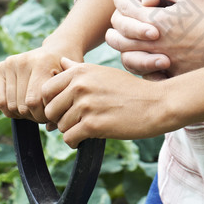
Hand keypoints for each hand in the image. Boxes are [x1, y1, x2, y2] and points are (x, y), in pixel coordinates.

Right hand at [0, 42, 77, 122]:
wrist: (58, 49)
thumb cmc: (66, 70)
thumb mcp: (71, 82)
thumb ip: (63, 102)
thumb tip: (50, 127)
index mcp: (42, 62)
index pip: (34, 102)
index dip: (43, 115)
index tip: (53, 114)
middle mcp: (23, 61)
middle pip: (21, 105)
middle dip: (35, 116)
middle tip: (45, 113)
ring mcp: (10, 63)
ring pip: (10, 105)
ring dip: (23, 114)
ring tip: (36, 109)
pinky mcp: (1, 67)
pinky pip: (0, 101)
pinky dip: (11, 110)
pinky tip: (23, 106)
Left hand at [42, 58, 168, 147]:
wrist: (157, 103)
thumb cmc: (131, 89)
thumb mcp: (104, 72)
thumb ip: (79, 69)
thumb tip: (62, 61)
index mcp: (81, 71)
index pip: (45, 90)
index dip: (51, 102)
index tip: (63, 108)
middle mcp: (80, 85)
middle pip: (50, 110)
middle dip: (60, 118)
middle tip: (77, 120)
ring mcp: (86, 105)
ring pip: (60, 126)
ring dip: (72, 130)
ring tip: (89, 126)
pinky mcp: (93, 125)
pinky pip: (69, 139)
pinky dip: (76, 142)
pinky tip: (89, 136)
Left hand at [105, 0, 203, 78]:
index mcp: (157, 21)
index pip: (127, 11)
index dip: (120, 2)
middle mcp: (155, 43)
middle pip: (120, 39)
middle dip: (115, 28)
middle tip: (114, 22)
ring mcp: (163, 61)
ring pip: (129, 60)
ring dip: (122, 49)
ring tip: (122, 42)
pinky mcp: (172, 74)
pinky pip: (146, 76)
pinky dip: (140, 69)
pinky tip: (142, 61)